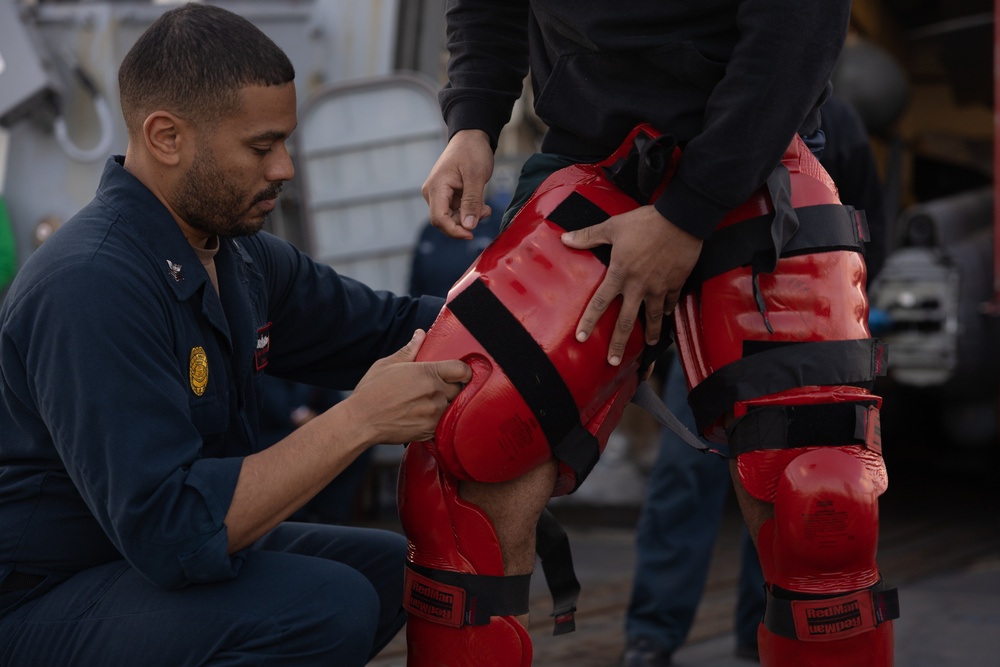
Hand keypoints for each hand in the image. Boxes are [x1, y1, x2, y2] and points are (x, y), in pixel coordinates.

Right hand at [346, 330, 471, 443]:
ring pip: (454, 407)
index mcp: (427, 373)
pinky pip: (445, 424)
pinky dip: (440, 420)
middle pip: (459, 389)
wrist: (360, 421)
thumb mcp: (388, 363)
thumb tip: (420, 334)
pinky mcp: (430, 431)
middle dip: (452, 387)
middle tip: (437, 388)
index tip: (458, 374)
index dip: (463, 371)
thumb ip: (410, 349)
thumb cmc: (371, 391)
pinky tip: (426, 417)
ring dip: (447, 404)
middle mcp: (435, 393)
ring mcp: (434, 414)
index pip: (462, 370)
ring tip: (430, 403)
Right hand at [421, 129, 494, 238]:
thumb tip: (468, 226)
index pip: (438, 219)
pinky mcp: (446, 195)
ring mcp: (438, 194)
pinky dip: (469, 211)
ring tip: (485, 206)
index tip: (471, 234)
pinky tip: (481, 203)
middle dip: (465, 222)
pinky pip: (456, 211)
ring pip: (452, 218)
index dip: (454, 231)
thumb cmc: (472, 152)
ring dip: (470, 216)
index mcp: (436, 188)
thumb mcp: (476, 176)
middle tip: (485, 212)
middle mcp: (433, 193)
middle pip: (445, 221)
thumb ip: (471, 202)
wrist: (471, 136)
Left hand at [561, 206, 703, 364]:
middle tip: (613, 361)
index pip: (600, 302)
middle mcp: (638, 285)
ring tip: (648, 344)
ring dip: (650, 333)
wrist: (682, 219)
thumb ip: (589, 235)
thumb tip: (565, 238)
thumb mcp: (613, 226)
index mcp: (620, 273)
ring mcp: (659, 286)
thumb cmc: (645, 222)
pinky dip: (668, 310)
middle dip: (618, 343)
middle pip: (626, 320)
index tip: (581, 338)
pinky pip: (671, 301)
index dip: (589, 321)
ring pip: (653, 316)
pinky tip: (666, 316)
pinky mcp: (676, 283)